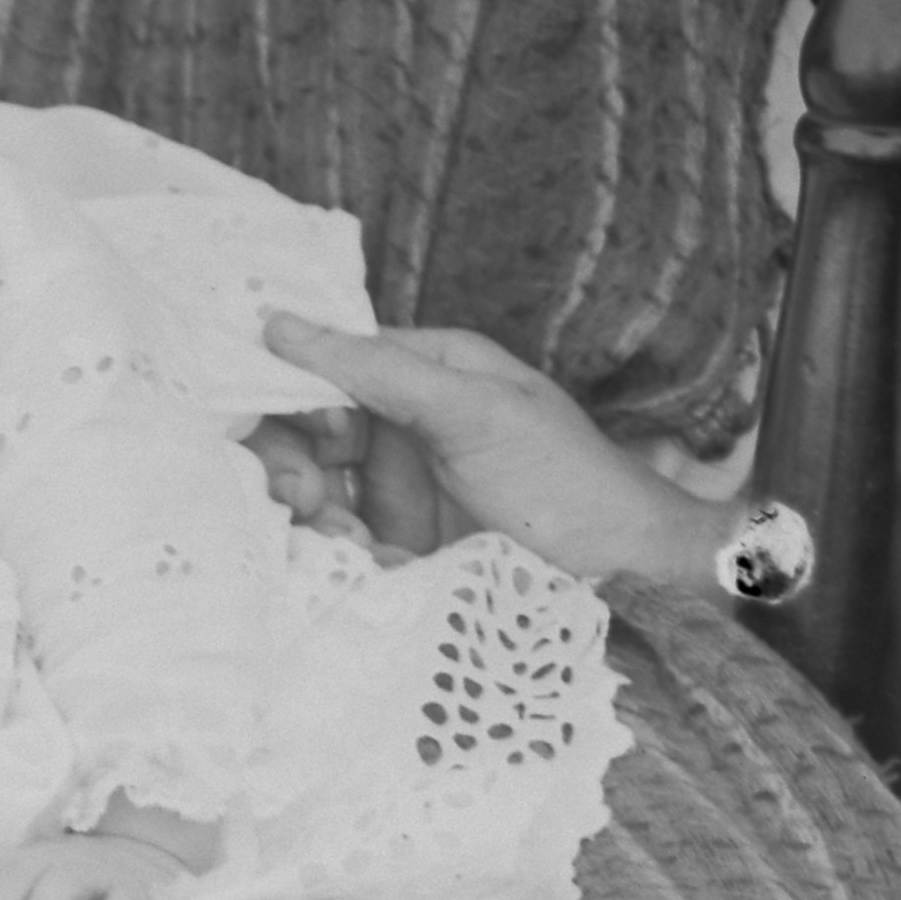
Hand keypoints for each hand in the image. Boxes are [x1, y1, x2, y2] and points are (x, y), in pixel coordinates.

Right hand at [261, 317, 722, 586]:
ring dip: (310, 515)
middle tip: (306, 500)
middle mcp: (395, 419)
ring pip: (306, 486)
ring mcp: (393, 483)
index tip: (291, 436)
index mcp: (416, 368)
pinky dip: (332, 552)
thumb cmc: (562, 478)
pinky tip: (366, 565)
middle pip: (300, 427)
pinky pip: (332, 538)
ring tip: (349, 544)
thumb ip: (377, 369)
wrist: (624, 575)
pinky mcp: (395, 541)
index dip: (288, 396)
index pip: (318, 364)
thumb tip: (277, 323)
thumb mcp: (472, 410)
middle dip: (289, 463)